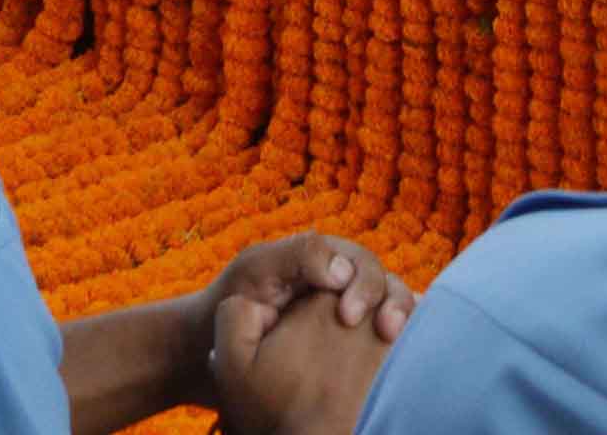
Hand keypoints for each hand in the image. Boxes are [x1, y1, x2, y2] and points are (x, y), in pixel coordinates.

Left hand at [201, 233, 414, 425]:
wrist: (205, 351)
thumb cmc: (228, 304)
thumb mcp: (256, 268)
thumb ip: (298, 255)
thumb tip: (343, 272)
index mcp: (323, 261)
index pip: (362, 264)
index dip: (366, 285)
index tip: (349, 315)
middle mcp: (341, 285)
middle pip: (384, 286)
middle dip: (390, 303)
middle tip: (384, 331)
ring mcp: (344, 316)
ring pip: (390, 309)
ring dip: (400, 318)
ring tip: (394, 339)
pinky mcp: (345, 346)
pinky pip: (379, 341)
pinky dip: (397, 343)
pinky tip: (401, 351)